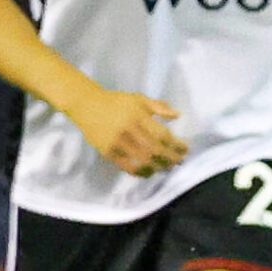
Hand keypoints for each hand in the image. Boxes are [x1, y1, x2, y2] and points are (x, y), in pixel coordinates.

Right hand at [65, 86, 186, 177]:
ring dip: (158, 167)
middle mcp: (128, 130)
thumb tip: (178, 115)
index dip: (176, 144)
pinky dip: (141, 172)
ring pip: (143, 160)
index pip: (162, 135)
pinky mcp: (107, 152)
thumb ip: (158, 107)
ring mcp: (117, 142)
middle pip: (155, 150)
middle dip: (171, 158)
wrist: (86, 105)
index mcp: (138, 116)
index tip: (185, 149)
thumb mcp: (138, 98)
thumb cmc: (115, 101)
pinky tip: (149, 171)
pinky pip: (127, 167)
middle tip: (179, 161)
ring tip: (166, 167)